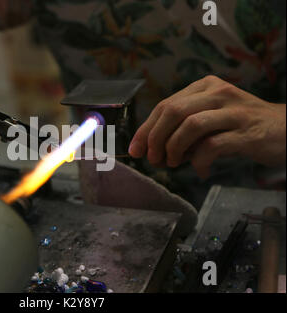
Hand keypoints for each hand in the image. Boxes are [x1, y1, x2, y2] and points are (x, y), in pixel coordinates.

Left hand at [128, 75, 285, 178]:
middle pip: (173, 111)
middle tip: (153, 159)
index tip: (135, 149)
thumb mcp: (210, 118)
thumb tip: (152, 148)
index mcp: (204, 87)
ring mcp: (234, 111)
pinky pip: (213, 145)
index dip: (146, 129)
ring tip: (173, 163)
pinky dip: (199, 161)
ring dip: (174, 148)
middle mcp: (218, 93)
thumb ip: (183, 128)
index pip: (165, 105)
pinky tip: (199, 170)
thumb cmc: (241, 125)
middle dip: (155, 138)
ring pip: (190, 125)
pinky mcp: (247, 132)